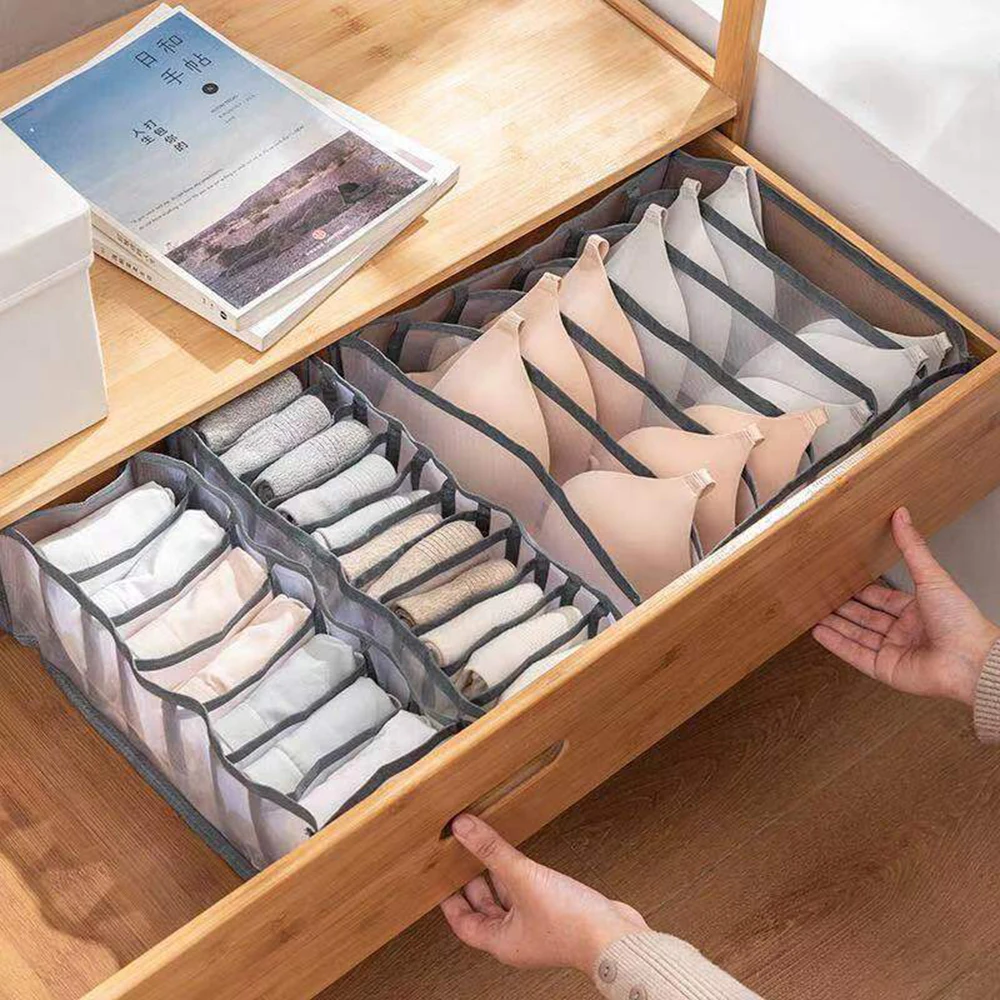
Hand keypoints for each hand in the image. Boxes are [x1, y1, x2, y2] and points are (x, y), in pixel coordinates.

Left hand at [441, 813, 646, 974]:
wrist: (615, 937)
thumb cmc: (572, 925)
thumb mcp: (523, 879)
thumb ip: (492, 851)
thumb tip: (464, 829)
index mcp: (502, 941)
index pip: (464, 924)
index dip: (450, 902)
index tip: (442, 879)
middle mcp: (518, 939)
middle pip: (485, 912)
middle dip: (474, 886)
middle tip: (464, 859)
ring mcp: (539, 929)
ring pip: (508, 904)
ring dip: (498, 880)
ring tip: (490, 854)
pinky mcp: (557, 916)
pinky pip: (530, 897)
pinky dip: (521, 880)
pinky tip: (524, 863)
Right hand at [812, 506, 999, 704]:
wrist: (969, 660)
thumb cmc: (960, 620)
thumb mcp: (931, 576)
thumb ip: (912, 547)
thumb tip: (902, 516)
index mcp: (917, 611)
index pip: (881, 599)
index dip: (861, 590)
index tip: (842, 580)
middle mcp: (905, 632)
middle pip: (865, 617)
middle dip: (843, 607)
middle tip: (821, 595)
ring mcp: (893, 651)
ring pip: (856, 635)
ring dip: (835, 624)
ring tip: (812, 612)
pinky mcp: (885, 669)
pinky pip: (854, 655)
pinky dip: (835, 644)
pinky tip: (819, 633)